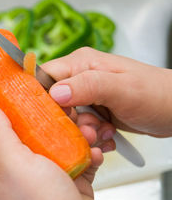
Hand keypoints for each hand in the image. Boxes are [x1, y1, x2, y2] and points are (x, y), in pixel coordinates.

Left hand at [0, 101, 111, 199]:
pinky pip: (79, 154)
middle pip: (33, 127)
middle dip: (52, 116)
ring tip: (87, 135)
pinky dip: (89, 150)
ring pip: (60, 138)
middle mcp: (22, 166)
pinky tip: (94, 153)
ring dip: (76, 132)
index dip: (8, 103)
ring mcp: (47, 172)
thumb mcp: (13, 163)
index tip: (23, 86)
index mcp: (1, 161)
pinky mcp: (70, 178)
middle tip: (67, 111)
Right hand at [42, 47, 171, 137]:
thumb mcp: (123, 89)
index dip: (41, 99)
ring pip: (64, 118)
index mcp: (81, 63)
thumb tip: (55, 93)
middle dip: (67, 121)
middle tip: (89, 129)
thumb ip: (89, 86)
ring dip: (81, 131)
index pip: (43, 77)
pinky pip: (78, 126)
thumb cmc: (157, 95)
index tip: (54, 117)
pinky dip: (89, 135)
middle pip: (51, 102)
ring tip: (102, 132)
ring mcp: (85, 94)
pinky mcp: (92, 109)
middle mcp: (78, 77)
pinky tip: (106, 135)